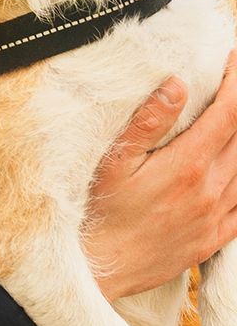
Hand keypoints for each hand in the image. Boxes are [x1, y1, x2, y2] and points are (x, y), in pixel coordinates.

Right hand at [87, 55, 236, 300]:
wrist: (103, 265)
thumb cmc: (101, 209)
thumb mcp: (115, 160)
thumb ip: (148, 122)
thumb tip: (177, 84)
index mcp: (188, 165)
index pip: (227, 114)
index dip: (234, 83)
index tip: (231, 60)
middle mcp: (211, 189)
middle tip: (235, 83)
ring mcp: (217, 216)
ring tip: (235, 121)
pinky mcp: (215, 237)